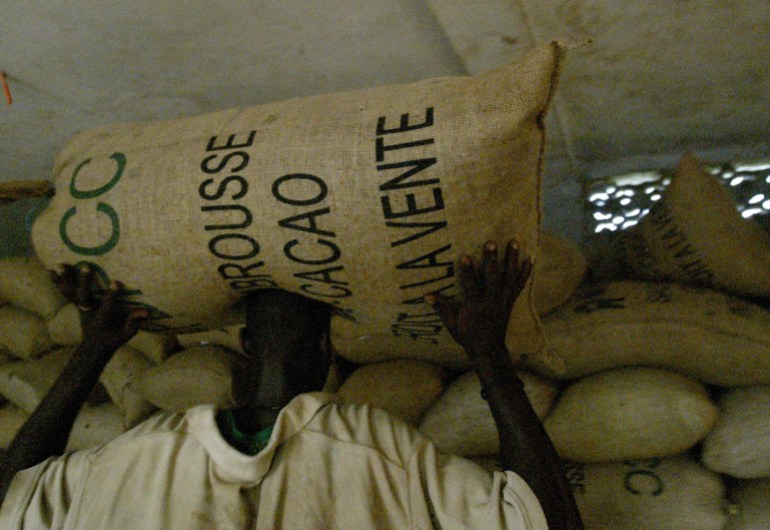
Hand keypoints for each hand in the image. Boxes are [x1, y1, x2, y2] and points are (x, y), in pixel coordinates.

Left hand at [49, 264, 147, 353]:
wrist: (93, 347)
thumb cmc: (114, 338)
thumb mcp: (126, 334)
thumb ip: (134, 322)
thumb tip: (147, 312)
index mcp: (102, 320)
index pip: (107, 307)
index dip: (111, 295)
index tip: (116, 282)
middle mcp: (89, 313)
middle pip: (84, 298)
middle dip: (85, 282)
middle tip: (86, 266)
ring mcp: (81, 308)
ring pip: (71, 293)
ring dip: (65, 279)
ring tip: (59, 265)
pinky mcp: (76, 304)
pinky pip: (65, 292)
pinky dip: (57, 282)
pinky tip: (50, 270)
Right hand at [425, 240, 531, 360]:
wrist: (488, 349)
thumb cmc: (467, 335)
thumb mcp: (451, 324)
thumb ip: (441, 308)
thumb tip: (425, 296)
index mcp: (475, 306)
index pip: (471, 286)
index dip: (468, 272)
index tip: (465, 256)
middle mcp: (491, 301)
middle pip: (493, 278)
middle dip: (492, 260)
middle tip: (491, 243)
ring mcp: (503, 300)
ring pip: (509, 277)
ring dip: (512, 259)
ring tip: (514, 241)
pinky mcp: (510, 300)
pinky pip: (519, 285)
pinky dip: (525, 272)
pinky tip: (530, 258)